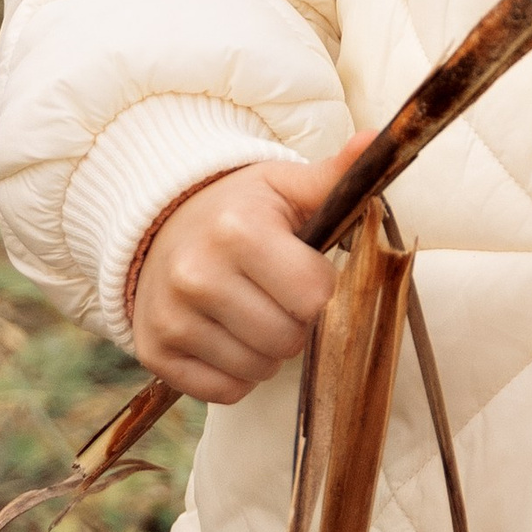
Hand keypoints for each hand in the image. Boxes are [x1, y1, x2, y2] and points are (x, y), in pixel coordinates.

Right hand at [129, 131, 374, 404]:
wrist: (160, 227)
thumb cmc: (238, 210)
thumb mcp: (284, 187)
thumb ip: (334, 176)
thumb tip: (376, 139)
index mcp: (238, 230)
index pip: (315, 296)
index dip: (320, 289)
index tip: (304, 271)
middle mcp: (197, 275)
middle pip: (288, 340)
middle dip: (296, 323)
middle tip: (278, 296)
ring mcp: (172, 316)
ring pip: (258, 370)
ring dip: (267, 352)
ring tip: (252, 313)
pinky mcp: (155, 350)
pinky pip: (224, 392)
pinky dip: (236, 375)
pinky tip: (227, 336)